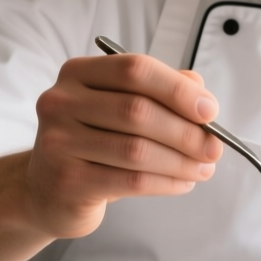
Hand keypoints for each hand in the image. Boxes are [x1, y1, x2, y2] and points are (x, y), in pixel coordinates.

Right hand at [24, 53, 222, 238]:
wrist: (46, 191)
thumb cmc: (91, 145)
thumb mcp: (119, 110)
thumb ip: (158, 94)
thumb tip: (201, 94)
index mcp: (77, 74)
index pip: (135, 70)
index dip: (177, 89)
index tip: (209, 110)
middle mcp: (61, 102)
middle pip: (138, 110)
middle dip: (186, 131)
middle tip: (214, 147)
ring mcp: (59, 142)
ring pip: (136, 149)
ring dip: (181, 161)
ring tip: (203, 168)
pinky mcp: (67, 181)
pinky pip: (130, 181)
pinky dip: (166, 182)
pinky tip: (182, 183)